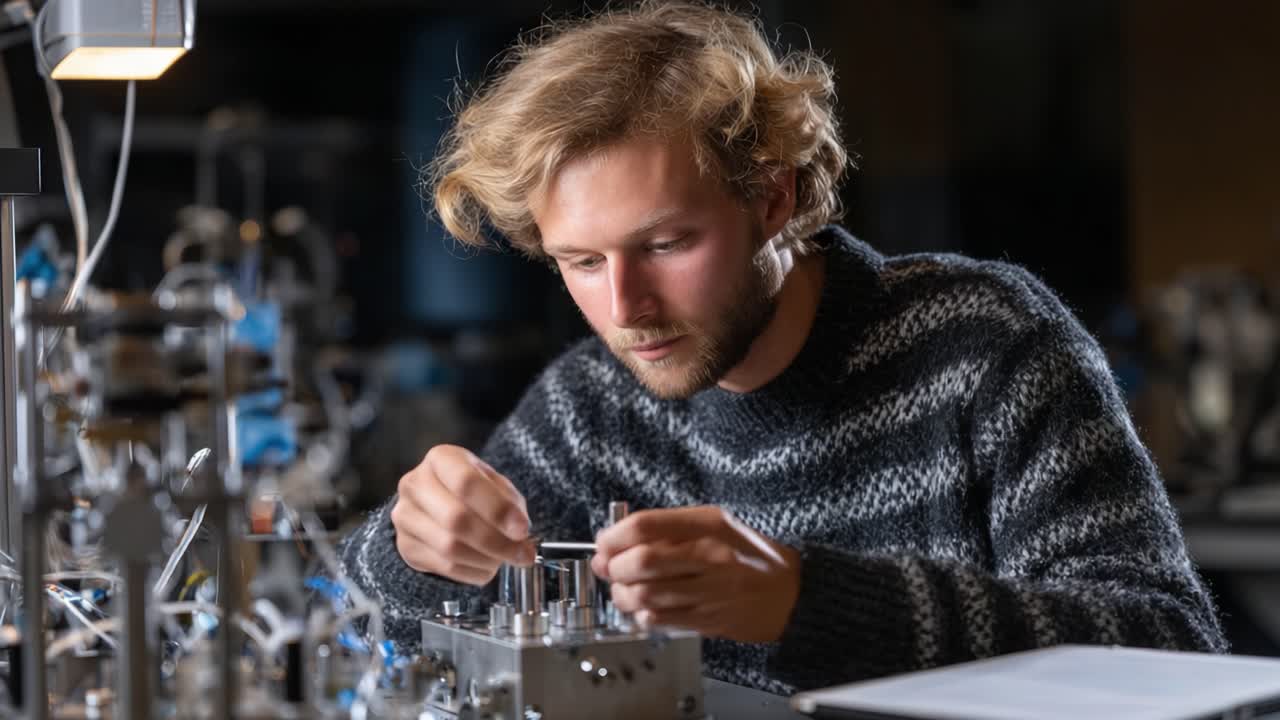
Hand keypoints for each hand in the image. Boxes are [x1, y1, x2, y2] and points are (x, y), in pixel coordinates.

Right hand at [392, 444, 534, 585]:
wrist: (437, 508)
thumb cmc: (473, 492)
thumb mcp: (495, 485)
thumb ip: (509, 504)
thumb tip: (519, 533)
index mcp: (441, 459)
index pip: (466, 483)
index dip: (497, 509)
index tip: (522, 529)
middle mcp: (415, 484)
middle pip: (456, 519)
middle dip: (496, 541)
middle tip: (523, 554)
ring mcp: (405, 516)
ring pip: (449, 547)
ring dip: (486, 559)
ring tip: (505, 559)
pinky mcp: (405, 546)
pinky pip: (444, 567)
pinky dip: (473, 572)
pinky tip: (487, 567)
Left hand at [592, 506, 801, 642]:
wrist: (793, 594)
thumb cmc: (750, 555)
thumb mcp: (716, 524)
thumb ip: (668, 529)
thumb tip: (613, 542)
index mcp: (709, 524)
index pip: (646, 525)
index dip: (614, 535)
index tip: (604, 542)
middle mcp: (710, 556)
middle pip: (641, 562)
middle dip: (613, 567)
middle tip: (609, 567)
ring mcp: (710, 591)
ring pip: (646, 595)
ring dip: (622, 594)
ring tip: (623, 590)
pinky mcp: (709, 620)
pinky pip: (661, 620)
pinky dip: (641, 615)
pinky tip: (644, 608)